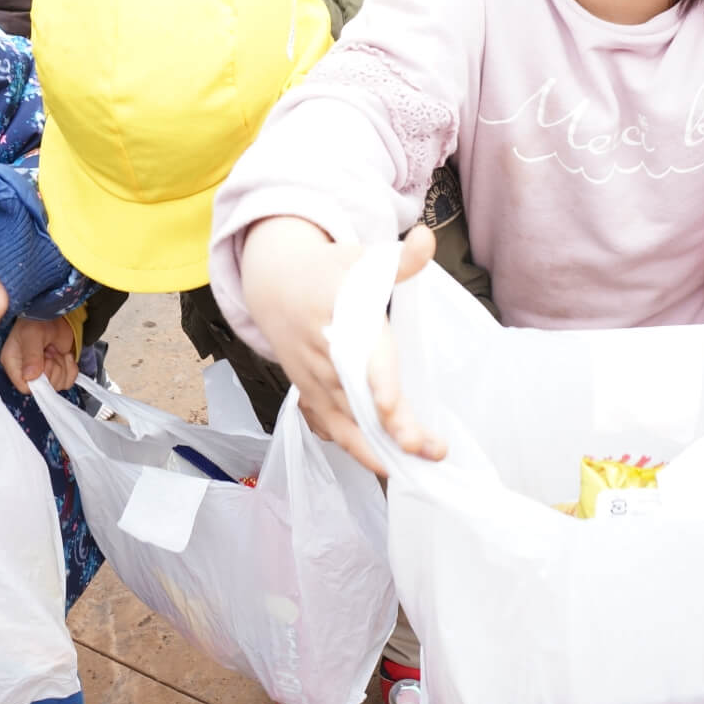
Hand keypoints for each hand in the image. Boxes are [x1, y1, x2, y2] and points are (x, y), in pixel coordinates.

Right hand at [0, 314, 79, 393]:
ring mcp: (44, 372)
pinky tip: (65, 355)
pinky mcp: (58, 370)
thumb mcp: (32, 334)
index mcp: (14, 363)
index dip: (39, 380)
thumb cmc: (36, 319)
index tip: (45, 362)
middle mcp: (27, 371)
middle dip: (54, 368)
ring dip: (63, 366)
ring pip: (59, 384)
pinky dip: (72, 368)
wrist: (54, 313)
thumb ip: (31, 355)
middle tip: (50, 351)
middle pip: (45, 387)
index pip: (25, 387)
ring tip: (55, 351)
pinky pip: (69, 381)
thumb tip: (30, 376)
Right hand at [239, 218, 438, 474]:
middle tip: (429, 450)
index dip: (382, 390)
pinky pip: (331, 428)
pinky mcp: (307, 392)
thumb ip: (400, 261)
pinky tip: (385, 465)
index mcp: (342, 319)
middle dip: (391, 430)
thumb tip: (428, 239)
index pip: (365, 360)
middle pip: (359, 400)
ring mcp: (312, 377)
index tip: (400, 413)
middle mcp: (325, 354)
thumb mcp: (362, 260)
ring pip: (345, 421)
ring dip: (379, 448)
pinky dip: (356, 449)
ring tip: (418, 465)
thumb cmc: (329, 272)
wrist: (274, 283)